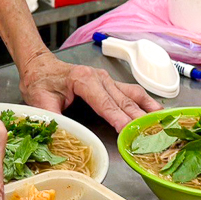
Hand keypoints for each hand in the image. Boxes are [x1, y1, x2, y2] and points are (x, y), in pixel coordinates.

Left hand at [19, 52, 161, 128]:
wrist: (39, 65)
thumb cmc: (40, 81)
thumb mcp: (39, 99)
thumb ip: (50, 115)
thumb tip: (58, 133)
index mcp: (83, 80)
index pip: (104, 103)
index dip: (117, 118)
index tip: (128, 131)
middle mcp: (100, 77)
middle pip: (123, 100)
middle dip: (138, 118)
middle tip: (151, 134)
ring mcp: (107, 79)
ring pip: (132, 95)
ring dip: (147, 109)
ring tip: (162, 122)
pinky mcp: (110, 84)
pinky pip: (132, 92)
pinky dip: (146, 102)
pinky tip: (157, 111)